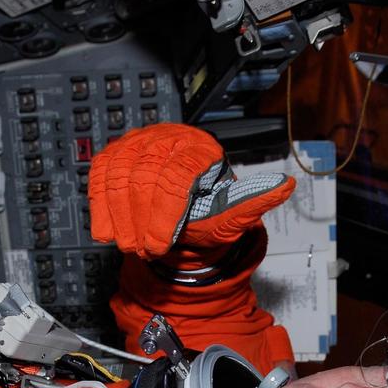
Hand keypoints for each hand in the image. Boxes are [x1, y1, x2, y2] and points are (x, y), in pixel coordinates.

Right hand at [89, 124, 294, 260]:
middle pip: (144, 174)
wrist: (184, 210)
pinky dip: (100, 205)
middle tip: (145, 249)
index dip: (164, 214)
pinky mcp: (116, 153)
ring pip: (118, 173)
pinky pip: (100, 174)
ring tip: (129, 245)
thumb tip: (286, 186)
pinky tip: (108, 231)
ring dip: (119, 215)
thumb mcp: (231, 214)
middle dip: (141, 219)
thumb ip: (254, 202)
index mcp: (200, 148)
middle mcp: (168, 138)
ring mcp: (138, 142)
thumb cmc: (207, 211)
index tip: (159, 245)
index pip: (177, 175)